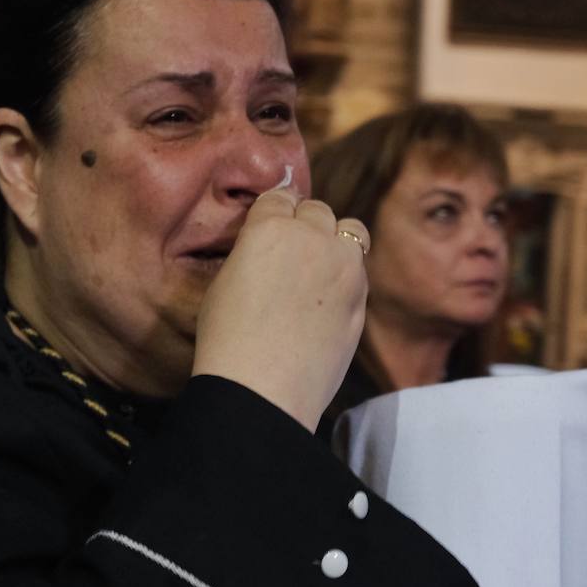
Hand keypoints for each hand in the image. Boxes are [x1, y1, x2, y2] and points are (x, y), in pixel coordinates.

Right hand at [192, 187, 369, 431]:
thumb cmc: (228, 341)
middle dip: (304, 224)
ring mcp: (344, 266)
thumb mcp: (224, 283)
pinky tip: (328, 300)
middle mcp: (312, 237)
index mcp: (269, 228)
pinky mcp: (362, 296)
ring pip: (350, 230)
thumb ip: (253, 253)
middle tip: (290, 253)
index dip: (274, 212)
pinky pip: (358, 269)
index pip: (279, 197)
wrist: (264, 389)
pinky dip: (346, 274)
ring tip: (318, 267)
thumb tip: (267, 250)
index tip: (270, 225)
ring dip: (335, 240)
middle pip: (316, 210)